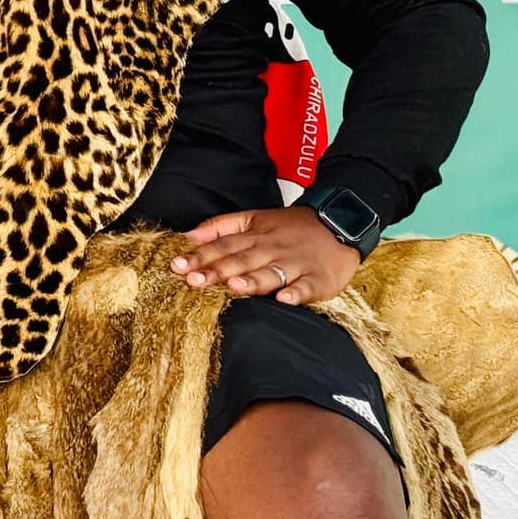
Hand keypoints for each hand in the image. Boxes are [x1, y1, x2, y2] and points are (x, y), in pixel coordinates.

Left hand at [171, 206, 361, 305]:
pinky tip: (284, 299)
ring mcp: (296, 264)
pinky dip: (296, 293)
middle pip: (241, 260)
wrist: (340, 222)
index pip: (223, 246)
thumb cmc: (291, 227)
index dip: (200, 256)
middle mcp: (272, 250)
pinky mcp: (318, 278)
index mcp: (255, 236)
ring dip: (252, 281)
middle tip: (194, 280)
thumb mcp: (254, 219)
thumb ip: (220, 227)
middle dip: (217, 271)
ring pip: (271, 273)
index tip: (177, 266)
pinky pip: (306, 287)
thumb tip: (187, 236)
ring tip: (233, 286)